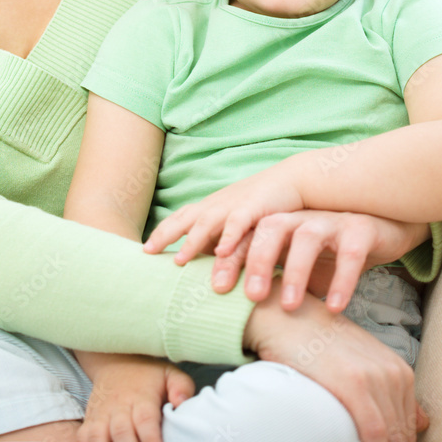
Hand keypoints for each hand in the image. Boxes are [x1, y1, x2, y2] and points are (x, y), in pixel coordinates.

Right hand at [77, 354, 193, 441]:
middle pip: (121, 432)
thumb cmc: (148, 374)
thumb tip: (181, 403)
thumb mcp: (169, 374)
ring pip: (98, 437)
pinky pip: (84, 439)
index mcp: (141, 396)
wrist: (115, 362)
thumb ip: (180, 387)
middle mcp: (119, 405)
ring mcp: (101, 413)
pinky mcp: (90, 420)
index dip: (150, 438)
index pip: (145, 418)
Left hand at [143, 165, 303, 263]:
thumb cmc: (266, 204)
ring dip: (193, 241)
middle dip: (166, 234)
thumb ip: (223, 238)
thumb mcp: (239, 220)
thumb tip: (207, 262)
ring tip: (180, 260)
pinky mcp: (257, 208)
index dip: (162, 232)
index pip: (181, 217)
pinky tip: (221, 251)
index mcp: (214, 206)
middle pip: (187, 218)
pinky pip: (240, 223)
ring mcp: (236, 204)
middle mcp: (220, 204)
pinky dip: (230, 236)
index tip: (144, 249)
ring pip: (209, 222)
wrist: (296, 180)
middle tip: (148, 252)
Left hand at [208, 211, 428, 310]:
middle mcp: (299, 219)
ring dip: (295, 271)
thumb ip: (271, 283)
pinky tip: (334, 307)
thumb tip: (235, 317)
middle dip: (257, 260)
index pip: (247, 237)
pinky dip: (342, 279)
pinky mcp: (360, 229)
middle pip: (270, 228)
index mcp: (278, 225)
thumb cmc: (329, 253)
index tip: (215, 287)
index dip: (230, 259)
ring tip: (288, 305)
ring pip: (306, 237)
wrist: (380, 229)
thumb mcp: (295, 268)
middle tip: (250, 296)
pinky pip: (350, 252)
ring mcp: (329, 221)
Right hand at [243, 279, 427, 441]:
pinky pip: (375, 434)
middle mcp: (393, 372)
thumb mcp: (361, 357)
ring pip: (392, 440)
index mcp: (398, 368)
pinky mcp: (354, 384)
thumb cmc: (318, 339)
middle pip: (403, 436)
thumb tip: (421, 420)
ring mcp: (375, 377)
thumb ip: (389, 386)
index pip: (410, 427)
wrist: (287, 314)